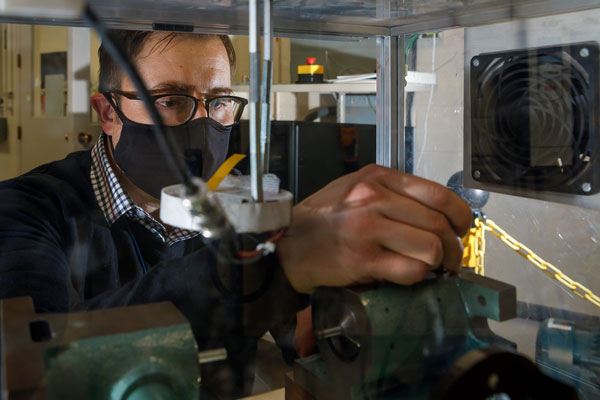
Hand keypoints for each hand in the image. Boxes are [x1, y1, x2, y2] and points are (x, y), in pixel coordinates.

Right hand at [276, 164, 471, 293]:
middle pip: (438, 225)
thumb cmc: (324, 218)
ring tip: (428, 268)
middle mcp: (374, 198)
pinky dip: (416, 277)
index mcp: (377, 178)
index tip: (460, 229)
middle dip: (452, 248)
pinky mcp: (362, 259)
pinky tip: (405, 275)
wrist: (289, 242)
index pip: (438, 195)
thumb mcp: (356, 189)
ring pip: (430, 248)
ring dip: (436, 264)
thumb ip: (393, 194)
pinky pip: (410, 271)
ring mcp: (368, 228)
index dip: (460, 216)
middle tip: (449, 259)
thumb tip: (437, 216)